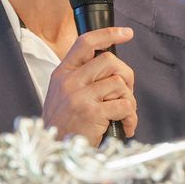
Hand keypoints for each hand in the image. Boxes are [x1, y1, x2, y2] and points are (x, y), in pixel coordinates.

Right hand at [42, 26, 137, 141]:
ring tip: (124, 114)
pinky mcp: (92, 112)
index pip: (85, 43)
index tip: (126, 33)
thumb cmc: (64, 124)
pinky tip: (125, 126)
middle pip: (110, 61)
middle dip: (126, 76)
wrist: (54, 150)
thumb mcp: (62, 94)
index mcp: (63, 73)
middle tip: (126, 93)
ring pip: (119, 83)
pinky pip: (124, 105)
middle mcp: (70, 81)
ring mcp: (80, 96)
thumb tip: (112, 67)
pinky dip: (131, 117)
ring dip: (129, 100)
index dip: (108, 34)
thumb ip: (81, 77)